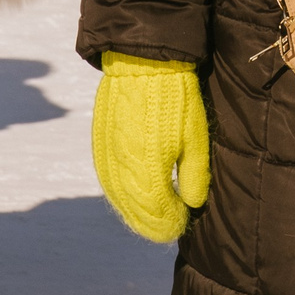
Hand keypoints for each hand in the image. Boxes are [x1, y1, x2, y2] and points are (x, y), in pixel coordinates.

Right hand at [90, 53, 208, 242]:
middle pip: (136, 212)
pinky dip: (120, 196)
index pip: (158, 213)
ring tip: (151, 220)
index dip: (171, 223)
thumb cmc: (176, 102)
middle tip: (169, 228)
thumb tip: (192, 204)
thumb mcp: (195, 138)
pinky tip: (130, 200)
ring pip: (119, 200)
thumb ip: (194, 175)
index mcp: (149, 171)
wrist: (143, 67)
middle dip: (153, 224)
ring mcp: (107, 160)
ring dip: (135, 214)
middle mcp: (124, 171)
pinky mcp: (99, 147)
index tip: (182, 223)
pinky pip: (108, 182)